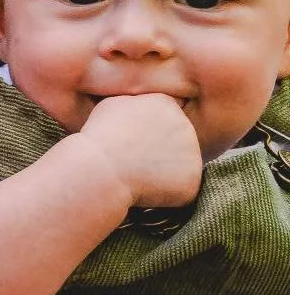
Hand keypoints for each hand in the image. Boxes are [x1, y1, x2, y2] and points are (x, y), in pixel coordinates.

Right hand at [78, 92, 201, 207]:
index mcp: (166, 104)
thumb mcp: (111, 105)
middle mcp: (186, 126)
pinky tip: (144, 187)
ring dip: (161, 171)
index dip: (144, 130)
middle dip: (156, 150)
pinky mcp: (193, 179)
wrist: (101, 169)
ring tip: (135, 173)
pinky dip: (164, 191)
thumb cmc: (99, 138)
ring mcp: (193, 153)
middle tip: (131, 158)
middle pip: (174, 140)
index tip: (128, 138)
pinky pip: (180, 187)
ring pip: (178, 165)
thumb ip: (134, 103)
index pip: (162, 117)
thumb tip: (138, 107)